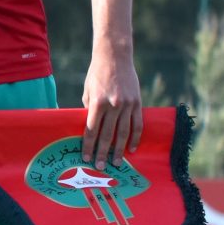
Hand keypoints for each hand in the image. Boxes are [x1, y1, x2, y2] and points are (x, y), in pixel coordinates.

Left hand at [81, 41, 142, 162]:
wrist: (115, 57)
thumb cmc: (96, 74)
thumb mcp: (88, 91)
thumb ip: (89, 110)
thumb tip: (91, 129)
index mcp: (97, 102)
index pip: (92, 129)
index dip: (89, 145)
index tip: (86, 157)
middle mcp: (113, 105)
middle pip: (107, 134)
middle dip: (103, 152)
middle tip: (101, 166)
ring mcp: (127, 104)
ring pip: (123, 132)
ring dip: (119, 149)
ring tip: (116, 162)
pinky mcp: (138, 103)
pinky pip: (137, 124)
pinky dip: (135, 137)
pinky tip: (131, 148)